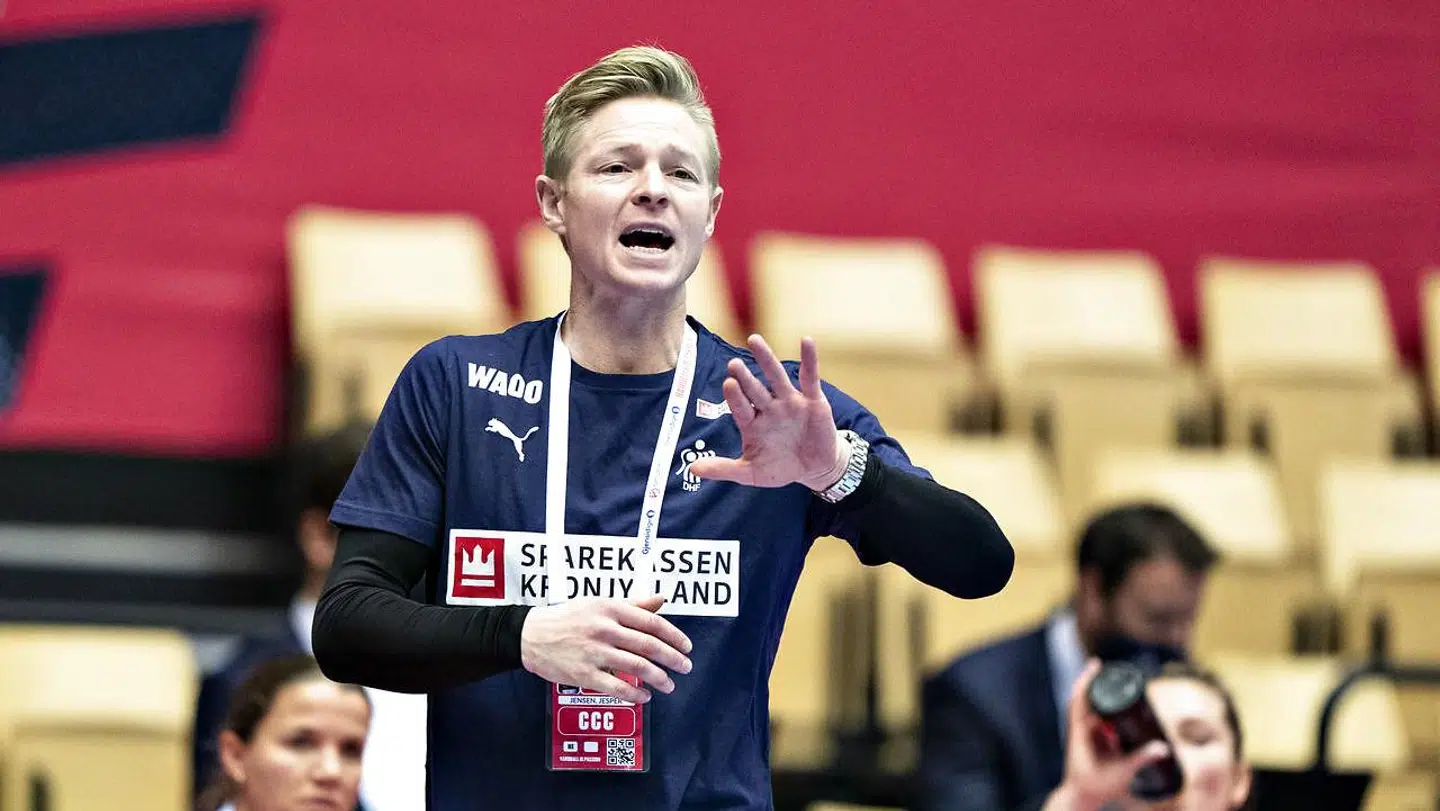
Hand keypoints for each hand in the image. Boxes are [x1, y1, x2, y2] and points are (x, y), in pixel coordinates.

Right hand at [519, 595, 693, 702]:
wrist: (530, 634)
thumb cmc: (568, 617)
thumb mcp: (599, 603)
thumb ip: (632, 604)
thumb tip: (660, 599)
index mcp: (610, 608)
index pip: (651, 622)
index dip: (674, 636)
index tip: (686, 646)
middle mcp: (604, 629)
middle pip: (648, 645)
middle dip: (672, 658)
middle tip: (685, 666)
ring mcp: (594, 652)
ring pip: (637, 667)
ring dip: (659, 678)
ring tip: (669, 684)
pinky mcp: (584, 674)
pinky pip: (616, 687)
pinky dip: (635, 695)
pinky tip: (645, 697)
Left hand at [688, 334, 847, 489]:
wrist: (814, 469)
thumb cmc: (780, 467)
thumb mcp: (750, 473)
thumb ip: (723, 469)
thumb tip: (693, 469)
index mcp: (752, 422)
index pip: (740, 407)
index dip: (735, 397)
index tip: (728, 384)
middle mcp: (768, 408)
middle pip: (755, 389)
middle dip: (746, 377)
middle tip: (734, 364)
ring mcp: (789, 402)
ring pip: (776, 377)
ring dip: (766, 359)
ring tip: (754, 340)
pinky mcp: (812, 400)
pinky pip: (810, 377)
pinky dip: (810, 360)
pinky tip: (806, 341)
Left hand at [1044, 660, 1171, 810]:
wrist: (1080, 798)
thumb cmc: (1095, 786)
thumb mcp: (1121, 771)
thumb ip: (1142, 759)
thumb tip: (1164, 747)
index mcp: (1080, 732)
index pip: (1080, 699)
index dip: (1086, 680)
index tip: (1096, 664)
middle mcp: (1079, 729)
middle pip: (1084, 698)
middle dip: (1095, 681)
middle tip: (1105, 665)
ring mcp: (1083, 733)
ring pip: (1090, 708)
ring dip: (1099, 694)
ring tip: (1112, 679)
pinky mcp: (1089, 740)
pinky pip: (1095, 718)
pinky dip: (1104, 708)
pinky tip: (1114, 702)